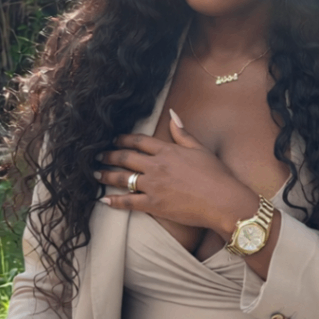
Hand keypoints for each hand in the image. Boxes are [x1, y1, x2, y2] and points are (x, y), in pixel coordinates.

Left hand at [99, 110, 255, 234]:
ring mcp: (153, 186)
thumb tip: (172, 114)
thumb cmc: (216, 175)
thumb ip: (182, 133)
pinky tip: (103, 200)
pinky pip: (128, 202)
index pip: (139, 141)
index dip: (124, 139)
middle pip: (126, 158)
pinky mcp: (154, 205)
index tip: (114, 139)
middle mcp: (156, 166)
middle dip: (109, 155)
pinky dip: (114, 202)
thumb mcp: (200, 149)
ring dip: (106, 175)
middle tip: (97, 155)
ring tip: (95, 174)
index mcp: (167, 151)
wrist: (222, 201)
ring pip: (122, 178)